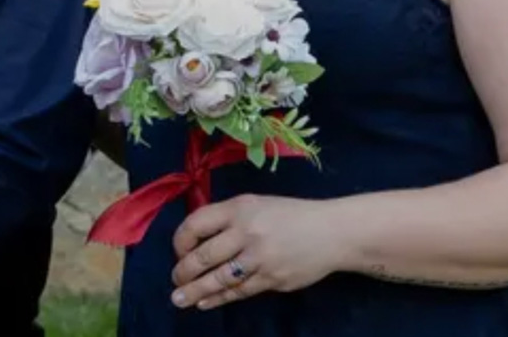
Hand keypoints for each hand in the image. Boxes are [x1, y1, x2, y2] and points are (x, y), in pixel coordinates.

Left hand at [171, 194, 342, 310]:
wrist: (331, 231)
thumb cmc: (291, 215)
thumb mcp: (259, 205)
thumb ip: (231, 219)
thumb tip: (198, 240)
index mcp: (241, 207)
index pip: (197, 223)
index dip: (181, 240)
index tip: (179, 251)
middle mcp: (247, 230)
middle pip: (203, 256)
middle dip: (183, 272)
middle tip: (176, 280)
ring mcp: (259, 257)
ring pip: (217, 279)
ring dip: (194, 291)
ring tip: (180, 299)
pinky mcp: (270, 279)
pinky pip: (237, 292)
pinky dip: (218, 299)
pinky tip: (206, 303)